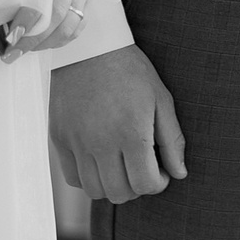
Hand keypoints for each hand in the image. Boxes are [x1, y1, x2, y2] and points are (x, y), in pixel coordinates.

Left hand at [9, 0, 96, 54]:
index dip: (27, 18)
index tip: (10, 37)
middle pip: (57, 14)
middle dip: (33, 39)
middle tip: (10, 53)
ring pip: (71, 24)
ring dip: (47, 43)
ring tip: (24, 51)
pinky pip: (79, 23)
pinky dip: (62, 38)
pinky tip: (42, 42)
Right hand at [50, 44, 186, 202]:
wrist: (89, 47)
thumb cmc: (129, 70)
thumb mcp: (161, 99)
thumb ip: (172, 140)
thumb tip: (179, 173)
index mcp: (131, 133)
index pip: (145, 184)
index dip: (158, 183)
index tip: (160, 171)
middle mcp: (101, 142)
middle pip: (119, 193)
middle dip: (136, 186)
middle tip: (141, 168)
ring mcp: (76, 142)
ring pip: (94, 190)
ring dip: (112, 185)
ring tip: (120, 165)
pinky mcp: (59, 138)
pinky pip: (73, 177)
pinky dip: (88, 177)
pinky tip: (99, 160)